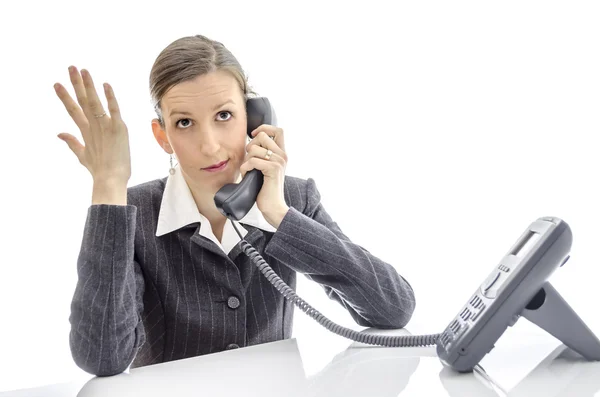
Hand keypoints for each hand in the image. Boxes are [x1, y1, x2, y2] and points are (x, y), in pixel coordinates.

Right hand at [54, 66, 130, 184]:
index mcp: (84, 132)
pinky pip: (114, 109)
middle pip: (82, 101)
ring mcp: (105, 126)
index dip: (65, 97)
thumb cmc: (99, 170)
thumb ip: (72, 142)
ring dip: (89, 85)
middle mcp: (92, 126)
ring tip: (83, 70)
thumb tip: (59, 133)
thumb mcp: (82, 155)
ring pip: (94, 102)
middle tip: (71, 67)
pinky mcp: (118, 128)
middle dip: (76, 83)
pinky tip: (106, 84)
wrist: (110, 179)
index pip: (73, 110)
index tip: (57, 84)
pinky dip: (110, 97)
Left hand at [240, 125, 289, 226]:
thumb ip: (263, 155)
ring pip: (254, 148)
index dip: (264, 128)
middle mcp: (283, 155)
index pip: (278, 130)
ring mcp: (279, 161)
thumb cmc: (265, 188)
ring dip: (247, 160)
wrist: (273, 206)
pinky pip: (253, 161)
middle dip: (251, 146)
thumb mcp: (265, 168)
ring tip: (249, 170)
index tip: (253, 136)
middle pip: (262, 136)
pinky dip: (246, 168)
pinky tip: (247, 175)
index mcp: (282, 153)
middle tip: (250, 160)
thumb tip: (250, 143)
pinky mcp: (273, 169)